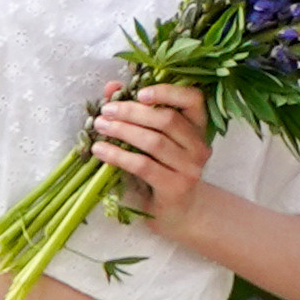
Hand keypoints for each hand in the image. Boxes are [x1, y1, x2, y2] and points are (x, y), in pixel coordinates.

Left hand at [94, 77, 214, 235]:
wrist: (177, 212)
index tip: (140, 92)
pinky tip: (101, 151)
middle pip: (167, 120)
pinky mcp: (176, 186)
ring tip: (100, 127)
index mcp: (199, 126)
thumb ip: (136, 110)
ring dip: (123, 131)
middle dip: (132, 112)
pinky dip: (119, 155)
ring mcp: (190, 168)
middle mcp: (199, 146)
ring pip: (154, 142)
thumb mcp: (153, 137)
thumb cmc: (163, 169)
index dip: (168, 92)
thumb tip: (112, 87)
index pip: (193, 99)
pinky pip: (143, 165)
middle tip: (106, 111)